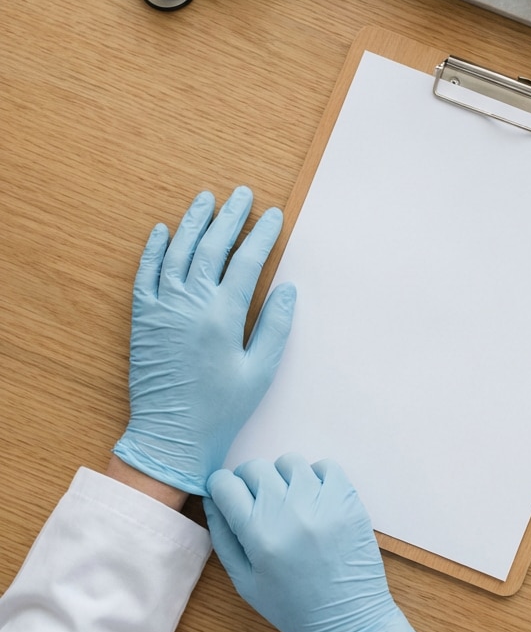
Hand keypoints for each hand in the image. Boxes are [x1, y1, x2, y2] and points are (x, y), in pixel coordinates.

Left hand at [113, 187, 295, 495]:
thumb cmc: (221, 409)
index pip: (246, 261)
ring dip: (193, 222)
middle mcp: (190, 304)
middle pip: (211, 247)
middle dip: (230, 218)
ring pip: (178, 252)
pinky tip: (163, 231)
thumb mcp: (259, 371)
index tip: (274, 216)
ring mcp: (163, 309)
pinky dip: (154, 249)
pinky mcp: (144, 320)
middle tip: (244, 195)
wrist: (171, 436)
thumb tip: (286, 289)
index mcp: (223, 316)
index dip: (262, 235)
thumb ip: (274, 327)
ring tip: (206, 199)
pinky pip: (146, 274)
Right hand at [204, 454, 428, 631]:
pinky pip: (325, 465)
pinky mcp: (348, 499)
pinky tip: (314, 498)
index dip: (221, 487)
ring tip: (289, 501)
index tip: (227, 496)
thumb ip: (224, 538)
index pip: (226, 485)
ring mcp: (321, 502)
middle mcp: (289, 511)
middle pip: (255, 467)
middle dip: (248, 480)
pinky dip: (316, 476)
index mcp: (259, 535)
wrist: (348, 619)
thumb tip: (212, 499)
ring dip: (282, 476)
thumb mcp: (245, 582)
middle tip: (257, 502)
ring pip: (289, 462)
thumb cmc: (293, 607)